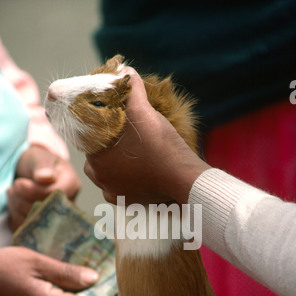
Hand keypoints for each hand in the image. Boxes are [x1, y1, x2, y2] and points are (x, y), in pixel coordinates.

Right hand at [0, 246, 98, 295]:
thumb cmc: (3, 266)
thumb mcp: (37, 262)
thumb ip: (67, 273)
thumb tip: (94, 279)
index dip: (99, 293)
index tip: (108, 275)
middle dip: (89, 291)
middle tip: (96, 268)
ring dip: (75, 292)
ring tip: (80, 269)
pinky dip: (62, 294)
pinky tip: (62, 276)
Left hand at [7, 145, 80, 230]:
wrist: (33, 173)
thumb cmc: (39, 163)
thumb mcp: (40, 158)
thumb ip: (43, 166)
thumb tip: (46, 177)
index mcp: (72, 184)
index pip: (55, 195)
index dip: (34, 191)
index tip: (19, 183)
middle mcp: (69, 204)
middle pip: (46, 210)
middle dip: (23, 200)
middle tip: (14, 188)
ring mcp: (59, 217)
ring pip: (36, 221)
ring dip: (18, 207)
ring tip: (14, 193)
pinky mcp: (46, 226)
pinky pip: (30, 228)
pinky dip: (17, 217)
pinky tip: (16, 205)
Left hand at [84, 68, 209, 205]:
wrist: (184, 179)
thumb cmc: (161, 147)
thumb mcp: (144, 114)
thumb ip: (131, 91)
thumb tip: (123, 69)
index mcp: (96, 159)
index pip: (89, 139)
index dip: (100, 129)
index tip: (113, 124)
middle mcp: (100, 179)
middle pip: (97, 157)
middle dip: (107, 146)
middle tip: (123, 137)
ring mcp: (113, 194)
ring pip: (108, 173)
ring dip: (115, 163)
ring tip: (132, 153)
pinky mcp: (127, 203)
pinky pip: (120, 189)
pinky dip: (126, 180)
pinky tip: (137, 171)